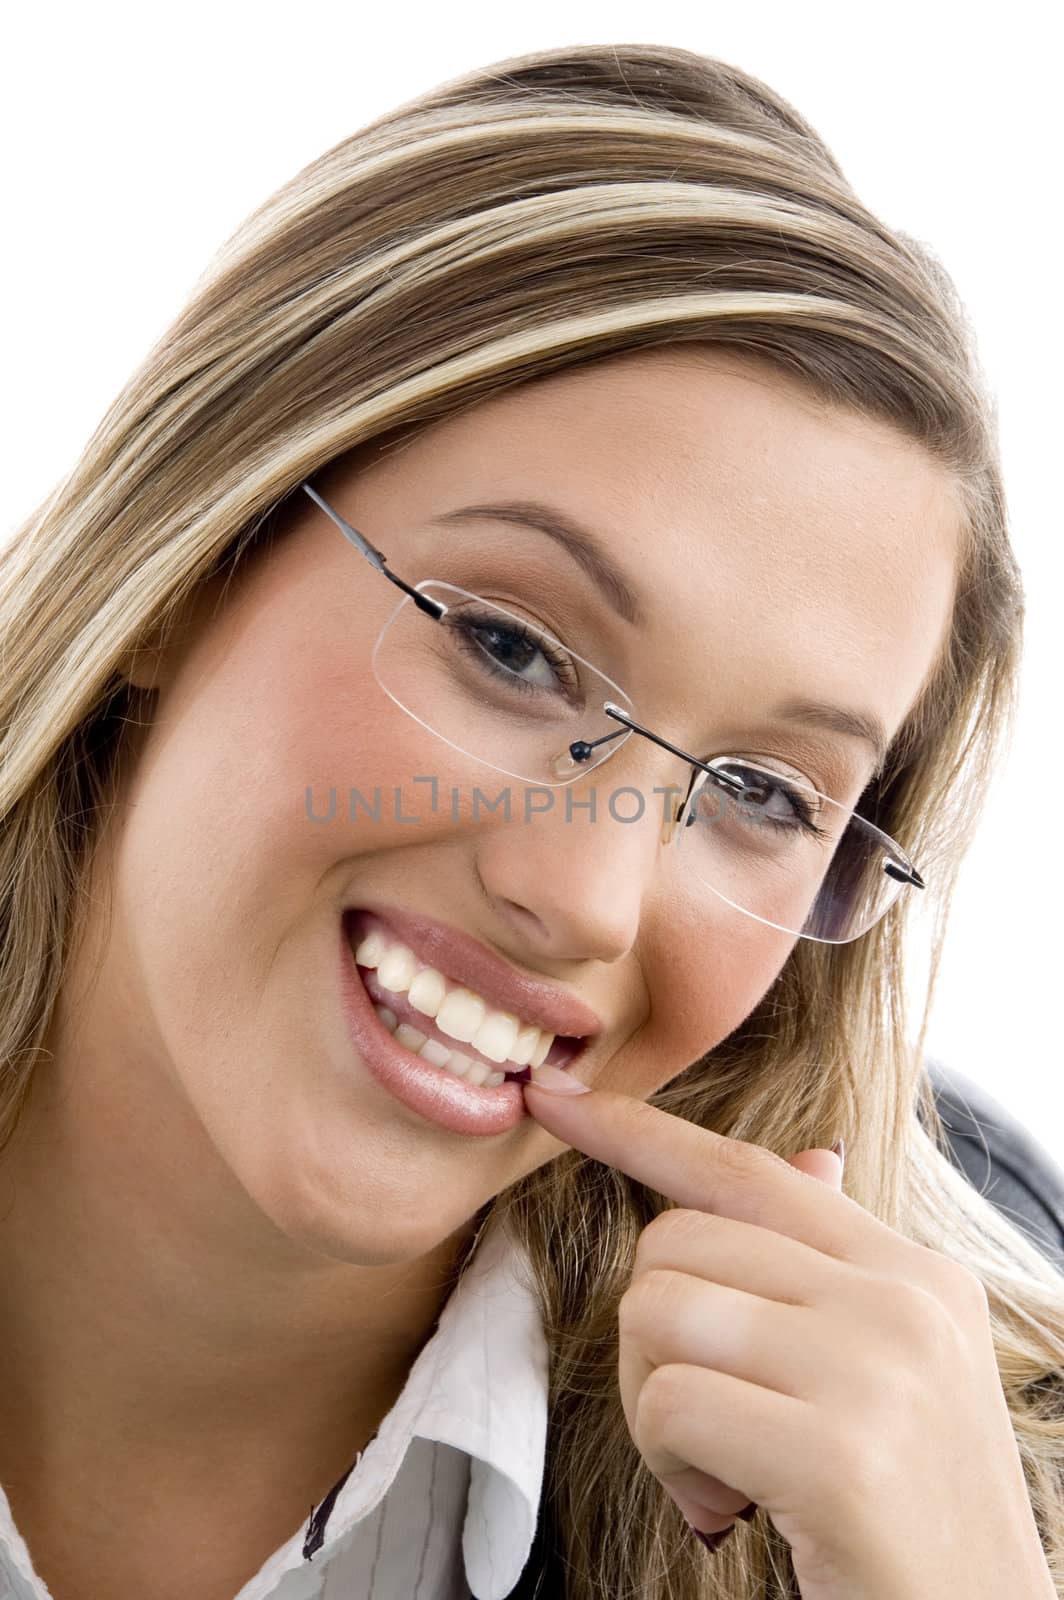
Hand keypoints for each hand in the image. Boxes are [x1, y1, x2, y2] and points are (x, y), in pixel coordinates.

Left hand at [523, 1075, 1054, 1599]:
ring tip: (718, 1472)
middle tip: (704, 1430)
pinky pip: (668, 1404)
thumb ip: (831, 1272)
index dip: (641, 1130)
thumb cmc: (914, 1516)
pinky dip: (668, 1465)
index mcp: (913, 1271)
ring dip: (653, 1406)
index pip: (749, 1169)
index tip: (559, 1102)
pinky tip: (728, 1512)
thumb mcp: (895, 1372)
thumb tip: (812, 1158)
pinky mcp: (841, 1453)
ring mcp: (877, 1369)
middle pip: (675, 1243)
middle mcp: (901, 1299)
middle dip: (649, 1339)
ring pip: (656, 1312)